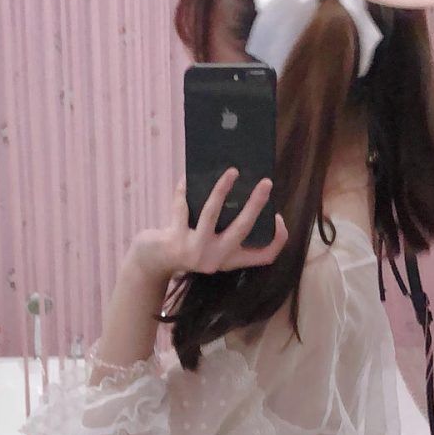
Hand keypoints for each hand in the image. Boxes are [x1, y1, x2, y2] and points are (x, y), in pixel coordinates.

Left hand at [129, 171, 287, 287]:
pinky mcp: (174, 241)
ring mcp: (194, 250)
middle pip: (243, 229)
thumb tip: (244, 191)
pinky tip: (187, 178)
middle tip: (266, 182)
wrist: (153, 262)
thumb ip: (229, 227)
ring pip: (211, 213)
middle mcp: (215, 258)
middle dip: (256, 203)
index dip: (278, 238)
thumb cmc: (188, 246)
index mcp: (229, 260)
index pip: (265, 256)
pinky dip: (183, 190)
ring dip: (222, 189)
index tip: (279, 217)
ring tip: (232, 172)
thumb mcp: (213, 245)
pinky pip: (182, 207)